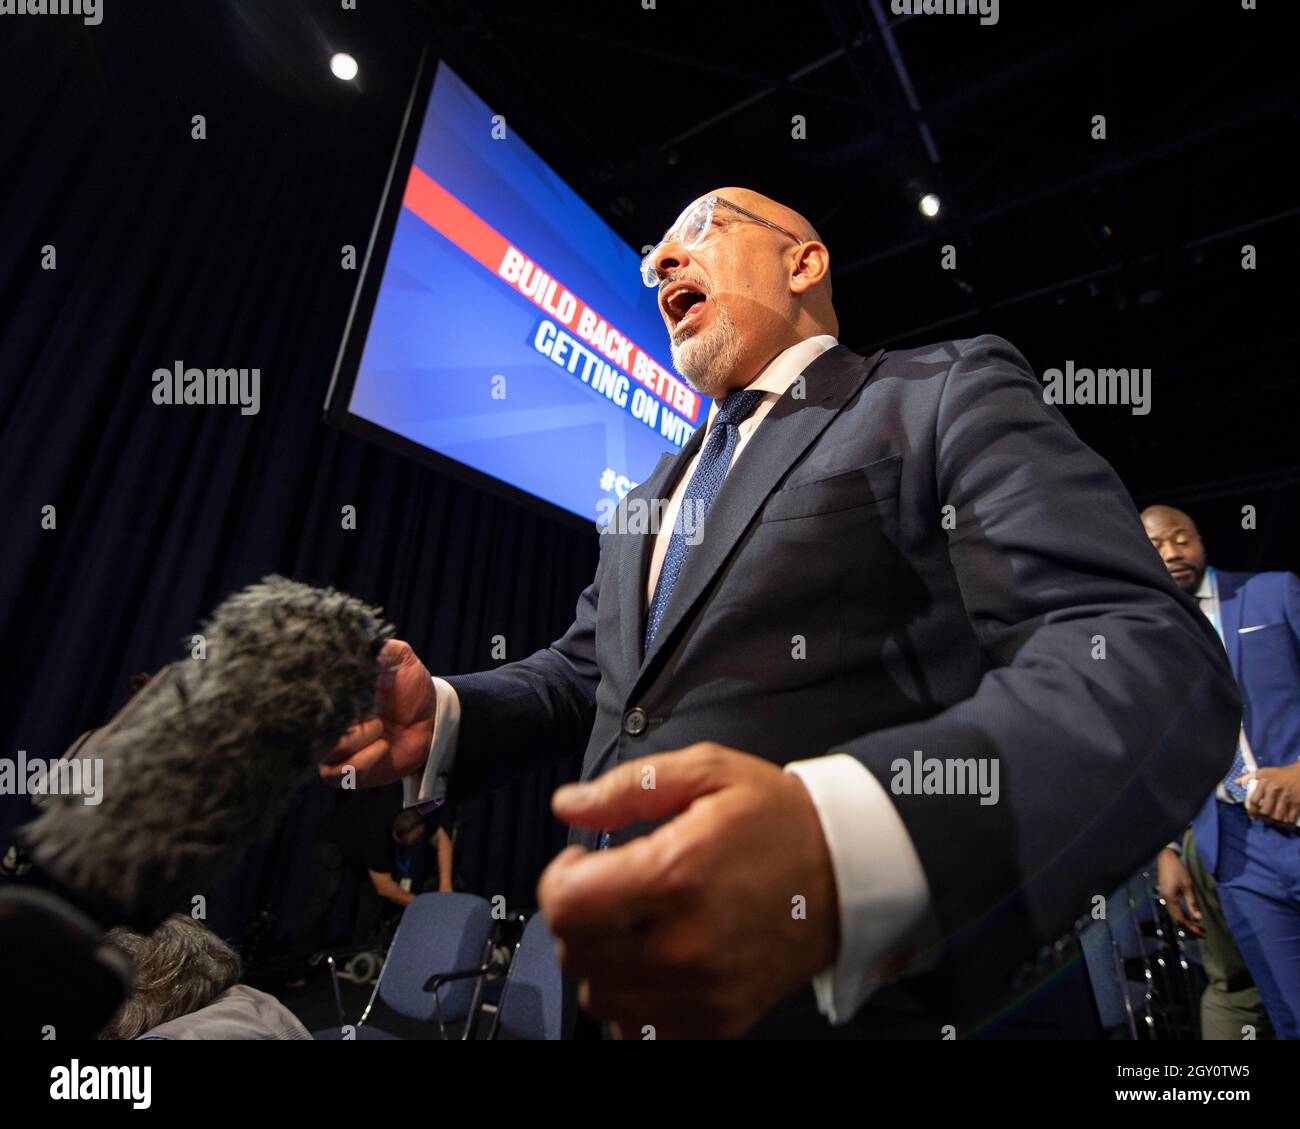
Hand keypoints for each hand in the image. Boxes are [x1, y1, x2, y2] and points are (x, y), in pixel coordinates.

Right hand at [318, 639, 435, 788]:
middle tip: (373, 709)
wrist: (431, 720)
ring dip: (360, 737)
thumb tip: (360, 640)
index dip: (326, 691)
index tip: (351, 689)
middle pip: (312, 724)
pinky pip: (340, 771)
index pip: (306, 694)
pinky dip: (365, 758)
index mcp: (330, 693)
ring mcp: (330, 749)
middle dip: (347, 717)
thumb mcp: (400, 658)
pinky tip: (384, 746)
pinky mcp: (342, 773)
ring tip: (381, 726)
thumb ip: (382, 648)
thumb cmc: (409, 686)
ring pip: (328, 749)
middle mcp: (324, 721)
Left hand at [538, 742, 838, 1038]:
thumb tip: (568, 806)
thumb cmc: (776, 818)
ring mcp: (702, 991)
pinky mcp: (717, 1022)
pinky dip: (632, 1000)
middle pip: (575, 950)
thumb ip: (629, 787)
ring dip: (601, 958)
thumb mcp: (708, 772)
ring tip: (635, 923)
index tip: (582, 863)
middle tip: (611, 888)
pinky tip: (654, 961)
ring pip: (598, 994)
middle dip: (579, 914)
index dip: (560, 878)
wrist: (850, 872)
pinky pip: (637, 1029)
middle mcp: (684, 942)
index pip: (566, 903)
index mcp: (676, 873)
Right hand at [1156, 846, 1203, 937]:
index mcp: (1170, 899)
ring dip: (1186, 922)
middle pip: (1176, 919)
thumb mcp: (1188, 886)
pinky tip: (1189, 916)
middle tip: (1202, 933)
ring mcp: (1165, 898)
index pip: (1181, 919)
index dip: (1191, 928)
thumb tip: (1198, 918)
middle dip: (1189, 928)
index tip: (1202, 933)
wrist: (1165, 858)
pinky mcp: (1166, 894)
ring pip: (1175, 915)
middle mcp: (1166, 901)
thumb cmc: (1178, 870)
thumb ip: (1192, 902)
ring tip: (1197, 927)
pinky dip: (1182, 915)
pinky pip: (1174, 909)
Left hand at [1240, 762, 1299, 827]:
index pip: (1253, 801)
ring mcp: (1287, 798)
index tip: (1252, 815)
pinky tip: (1284, 823)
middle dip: (1263, 818)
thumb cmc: (1280, 773)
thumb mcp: (1264, 772)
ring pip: (1277, 817)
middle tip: (1263, 819)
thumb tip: (1237, 783)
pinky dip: (1287, 824)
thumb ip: (1249, 777)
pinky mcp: (1298, 804)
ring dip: (1274, 822)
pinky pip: (1291, 819)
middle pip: (1265, 812)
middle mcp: (1275, 791)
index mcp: (1265, 783)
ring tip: (1272, 822)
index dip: (1251, 810)